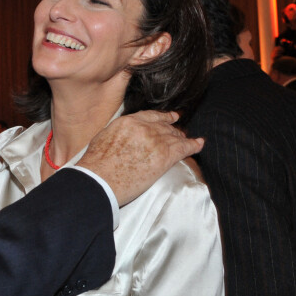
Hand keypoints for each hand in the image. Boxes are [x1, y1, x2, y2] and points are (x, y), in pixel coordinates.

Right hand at [77, 110, 204, 205]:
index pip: (151, 116)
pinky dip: (194, 145)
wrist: (99, 179)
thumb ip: (118, 133)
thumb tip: (122, 136)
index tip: (171, 117)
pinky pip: (184, 148)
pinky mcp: (164, 156)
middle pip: (164, 126)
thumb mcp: (103, 138)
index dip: (163, 117)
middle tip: (179, 133)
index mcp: (128, 122)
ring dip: (182, 138)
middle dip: (173, 130)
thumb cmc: (95, 164)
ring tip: (189, 140)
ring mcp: (155, 140)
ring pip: (175, 136)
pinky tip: (200, 144)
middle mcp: (144, 127)